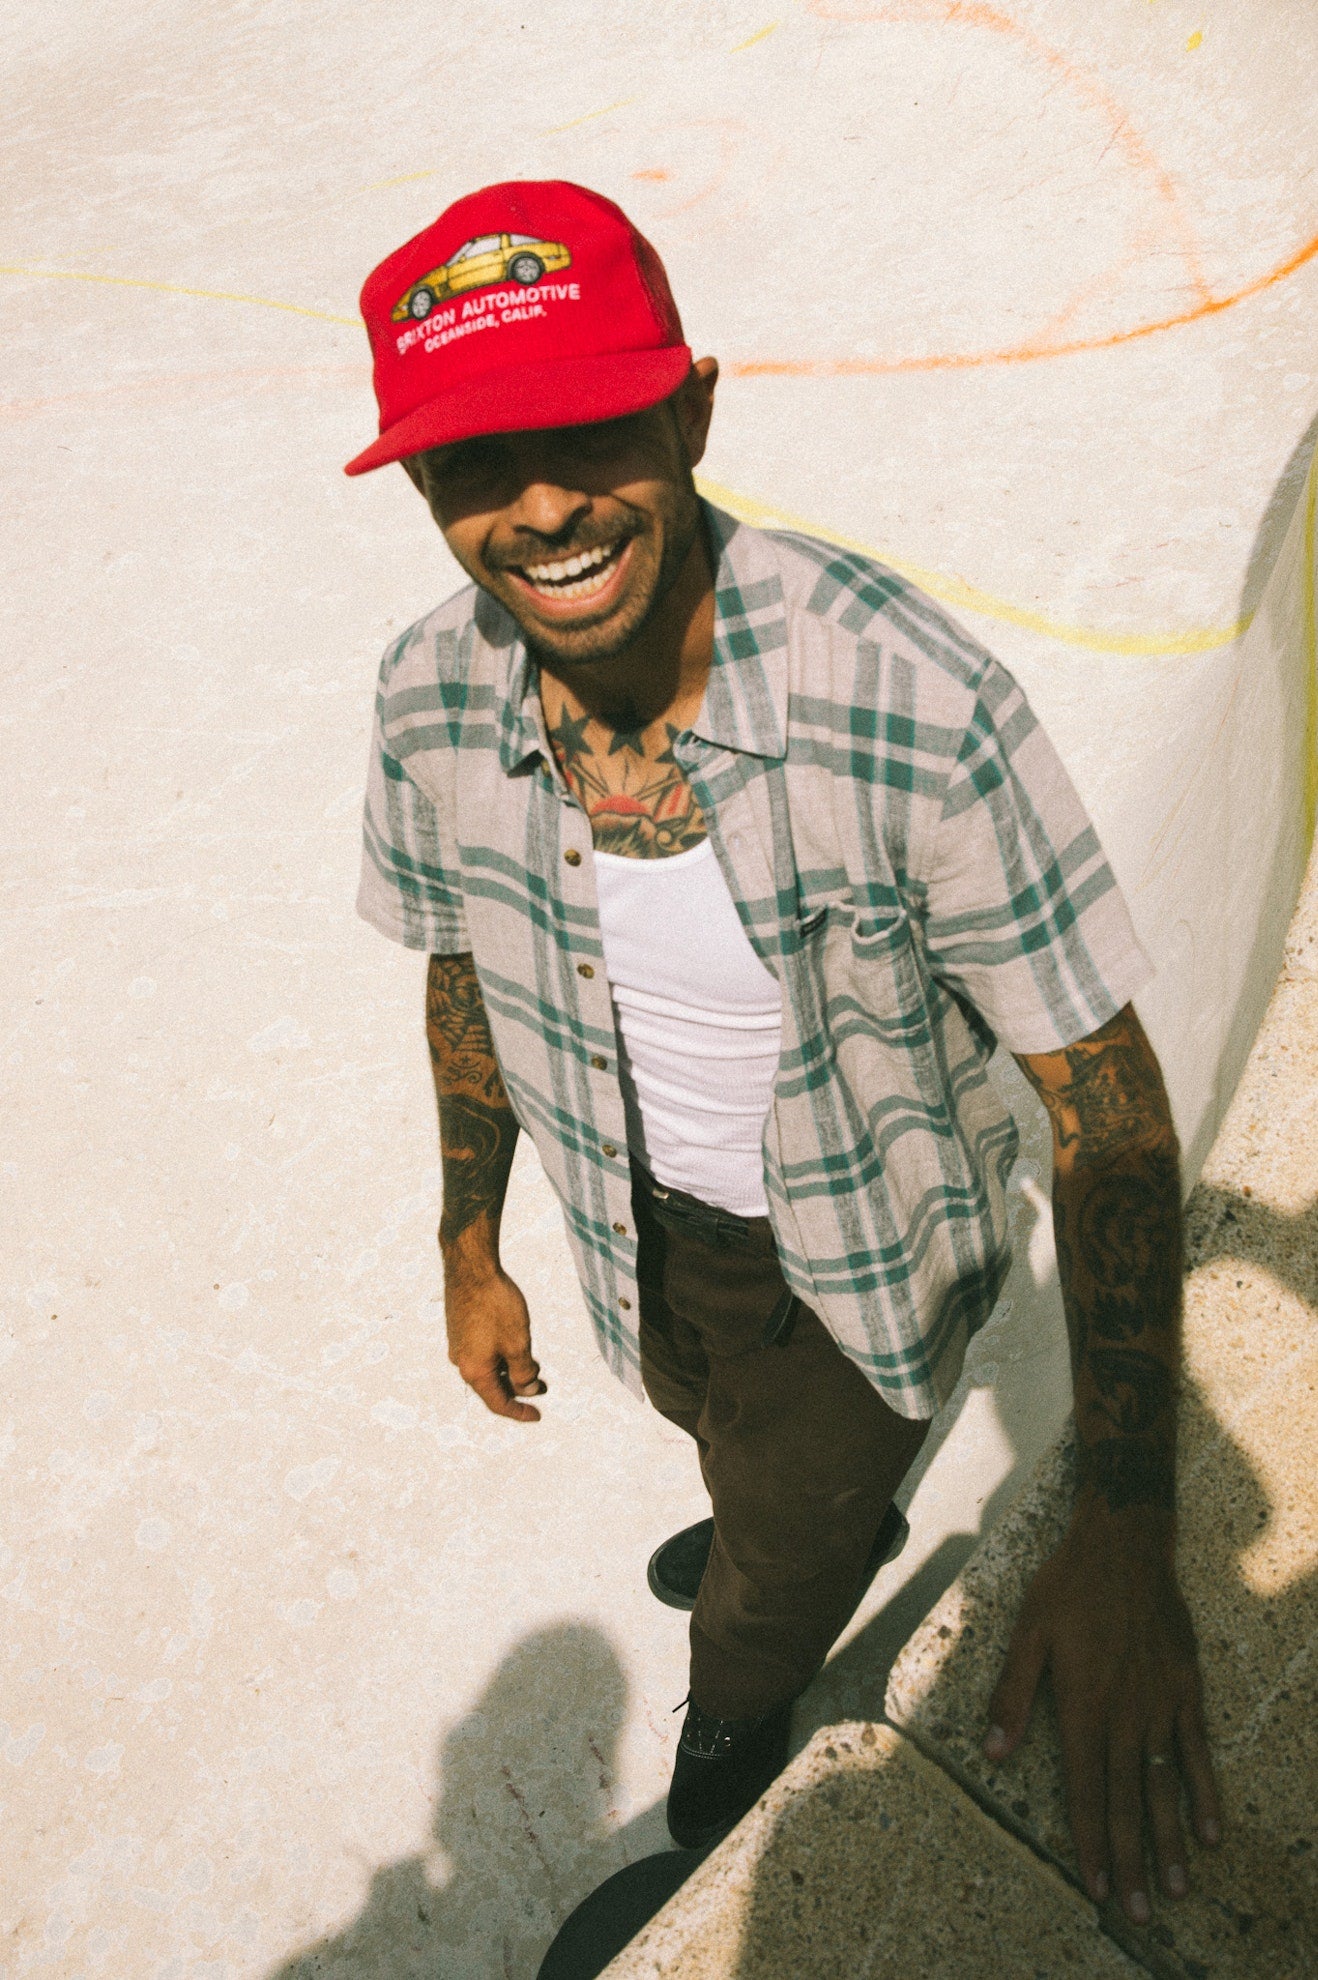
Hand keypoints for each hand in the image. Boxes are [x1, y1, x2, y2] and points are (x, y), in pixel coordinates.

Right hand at [444, 1265, 545, 1422]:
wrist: (470, 1268)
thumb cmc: (495, 1305)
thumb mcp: (518, 1344)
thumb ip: (523, 1373)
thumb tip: (527, 1389)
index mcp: (474, 1371)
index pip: (498, 1403)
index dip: (519, 1412)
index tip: (537, 1416)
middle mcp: (461, 1362)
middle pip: (492, 1387)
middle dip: (518, 1390)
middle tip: (543, 1387)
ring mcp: (458, 1345)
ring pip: (487, 1369)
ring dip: (510, 1372)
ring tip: (533, 1364)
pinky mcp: (459, 1330)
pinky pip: (481, 1353)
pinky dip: (499, 1358)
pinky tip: (514, 1345)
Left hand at [984, 1500, 1220, 1921]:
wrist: (1125, 1543)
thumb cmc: (1069, 1585)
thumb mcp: (1027, 1631)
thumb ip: (1013, 1694)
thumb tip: (992, 1750)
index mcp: (1083, 1702)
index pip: (1086, 1787)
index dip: (1089, 1840)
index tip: (1096, 1886)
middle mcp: (1125, 1712)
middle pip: (1127, 1799)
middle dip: (1131, 1860)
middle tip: (1140, 1913)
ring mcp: (1160, 1703)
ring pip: (1164, 1785)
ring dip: (1170, 1841)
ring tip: (1176, 1889)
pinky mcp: (1185, 1688)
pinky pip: (1196, 1750)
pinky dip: (1204, 1793)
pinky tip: (1210, 1831)